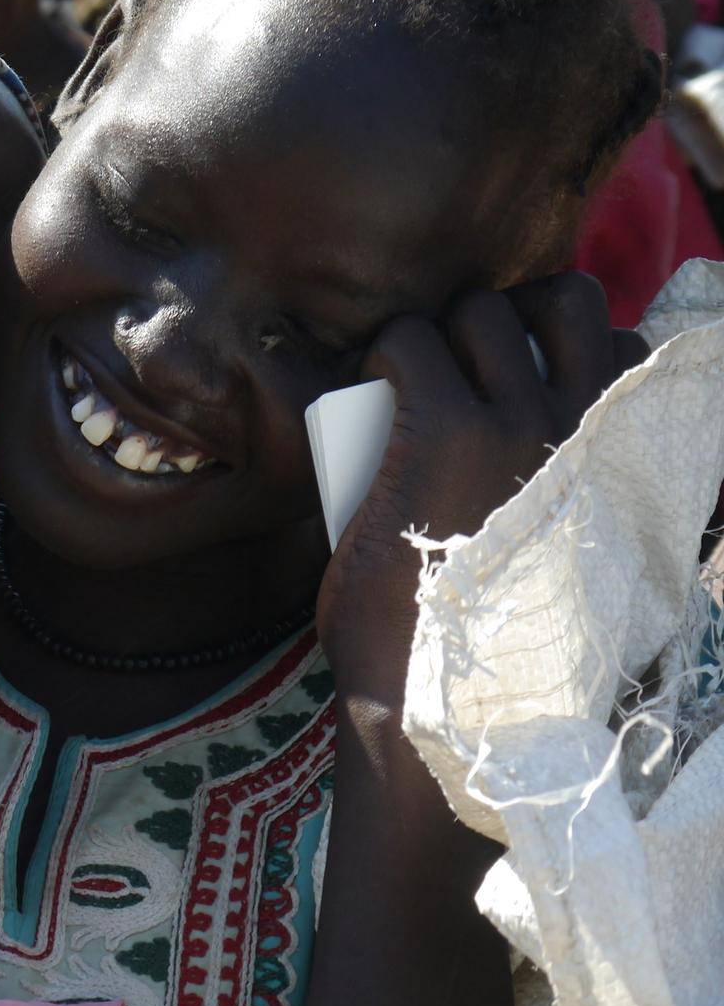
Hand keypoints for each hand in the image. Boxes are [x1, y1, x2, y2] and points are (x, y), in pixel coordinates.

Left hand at [317, 272, 645, 703]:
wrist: (449, 707)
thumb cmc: (512, 661)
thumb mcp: (608, 588)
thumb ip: (618, 541)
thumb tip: (594, 513)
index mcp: (637, 460)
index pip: (630, 345)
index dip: (567, 346)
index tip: (518, 374)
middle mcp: (592, 426)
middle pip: (562, 298)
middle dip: (506, 315)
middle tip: (458, 364)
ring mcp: (520, 422)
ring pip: (481, 308)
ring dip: (440, 329)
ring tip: (408, 377)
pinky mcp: (443, 429)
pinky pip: (407, 340)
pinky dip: (382, 348)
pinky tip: (367, 377)